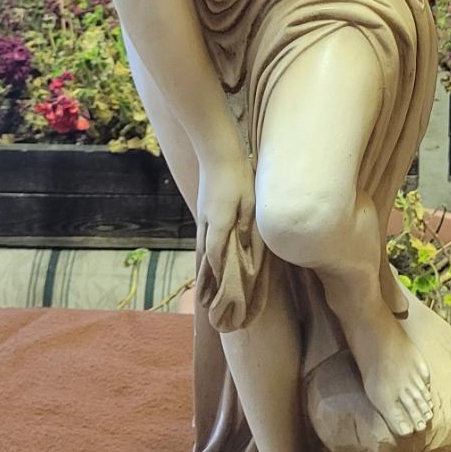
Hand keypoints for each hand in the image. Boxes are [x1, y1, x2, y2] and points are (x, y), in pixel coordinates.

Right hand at [196, 151, 262, 329]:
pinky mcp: (202, 208)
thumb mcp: (249, 201)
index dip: (219, 276)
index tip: (222, 294)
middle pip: (206, 255)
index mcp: (218, 222)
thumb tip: (243, 246)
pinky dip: (204, 250)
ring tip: (204, 284)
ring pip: (202, 246)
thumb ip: (246, 225)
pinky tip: (207, 254)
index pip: (217, 256)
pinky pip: (202, 236)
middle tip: (207, 300)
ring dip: (204, 265)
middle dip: (208, 278)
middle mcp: (206, 222)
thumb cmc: (238, 174)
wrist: (217, 151)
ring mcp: (202, 215)